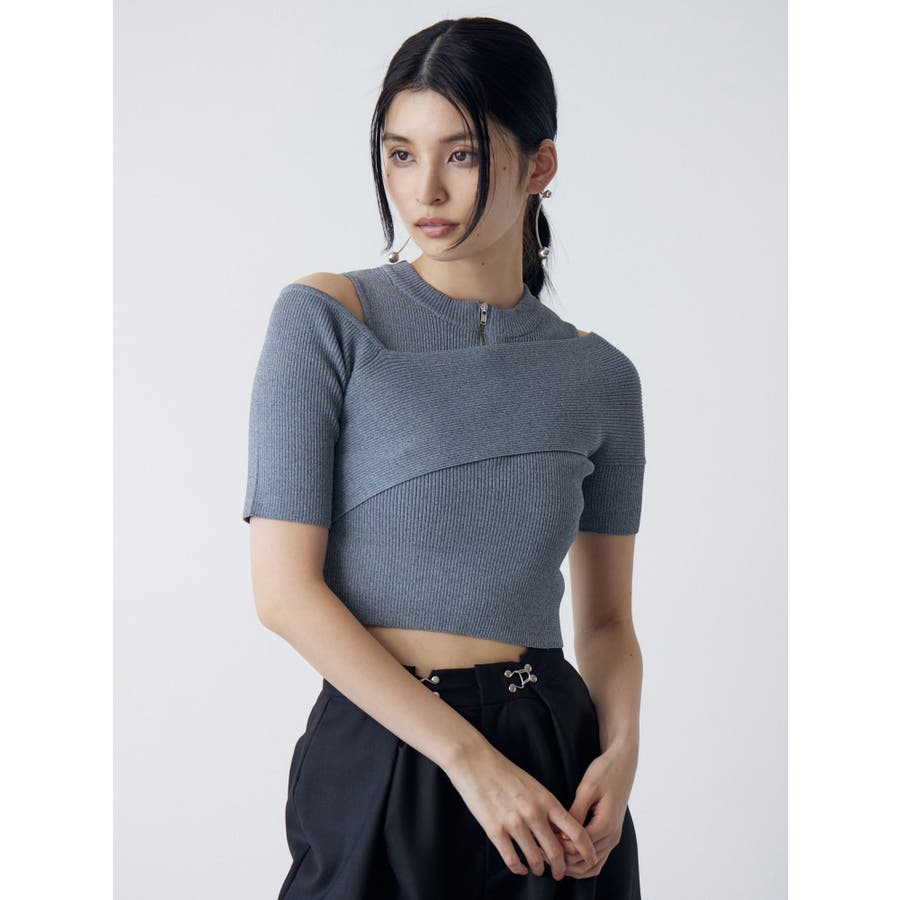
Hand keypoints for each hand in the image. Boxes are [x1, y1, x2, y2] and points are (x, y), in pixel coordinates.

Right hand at [444, 741, 598, 880]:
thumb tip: (560, 833)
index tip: (591, 859)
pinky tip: (520, 867)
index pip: (575, 830)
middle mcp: (534, 813)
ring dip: (539, 869)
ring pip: (535, 859)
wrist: (476, 763)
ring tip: (538, 870)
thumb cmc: (506, 773)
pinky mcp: (495, 830)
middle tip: (560, 874)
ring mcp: (514, 823)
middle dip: (561, 868)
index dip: (586, 849)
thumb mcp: (534, 786)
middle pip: (557, 851)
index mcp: (547, 800)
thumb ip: (548, 808)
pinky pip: (512, 860)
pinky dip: (519, 868)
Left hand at [550, 742, 636, 879]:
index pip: (579, 848)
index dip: (558, 847)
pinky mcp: (611, 835)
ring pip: (591, 866)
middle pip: (584, 861)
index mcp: (606, 825)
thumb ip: (575, 813)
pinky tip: (565, 855)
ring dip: (571, 864)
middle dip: (562, 858)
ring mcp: (614, 838)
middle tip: (540, 849)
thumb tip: (561, 834)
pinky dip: (582, 863)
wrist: (623, 764)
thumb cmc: (604, 772)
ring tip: (550, 853)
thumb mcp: (587, 789)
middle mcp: (613, 836)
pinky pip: (597, 859)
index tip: (541, 840)